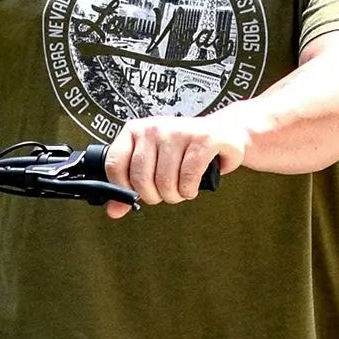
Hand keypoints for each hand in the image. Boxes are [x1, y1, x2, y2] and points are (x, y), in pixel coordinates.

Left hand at [102, 114, 246, 220]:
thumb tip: (113, 210)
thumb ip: (130, 184)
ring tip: (181, 188)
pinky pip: (188, 178)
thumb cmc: (185, 149)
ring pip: (165, 182)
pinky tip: (192, 185)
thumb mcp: (154, 162)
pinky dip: (189, 190)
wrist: (225, 131)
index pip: (114, 165)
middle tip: (165, 192)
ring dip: (175, 195)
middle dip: (154, 196)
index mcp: (135, 131)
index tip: (136, 192)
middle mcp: (154, 128)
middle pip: (141, 179)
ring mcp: (178, 132)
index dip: (124, 188)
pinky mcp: (203, 139)